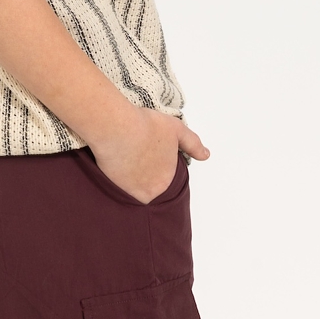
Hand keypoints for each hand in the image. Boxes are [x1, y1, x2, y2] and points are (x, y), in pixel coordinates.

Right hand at [86, 105, 209, 203]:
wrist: (117, 128)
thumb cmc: (146, 126)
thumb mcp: (176, 130)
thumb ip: (192, 144)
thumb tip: (205, 155)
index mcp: (167, 179)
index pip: (164, 177)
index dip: (156, 162)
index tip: (148, 152)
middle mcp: (151, 191)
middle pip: (149, 184)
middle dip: (145, 172)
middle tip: (136, 154)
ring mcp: (131, 192)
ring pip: (133, 187)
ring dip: (130, 177)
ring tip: (125, 156)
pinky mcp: (114, 189)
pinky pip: (118, 187)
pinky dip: (117, 178)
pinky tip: (114, 162)